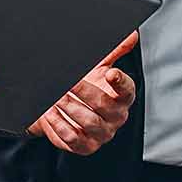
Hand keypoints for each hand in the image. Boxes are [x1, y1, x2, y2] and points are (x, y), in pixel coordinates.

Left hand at [31, 32, 137, 155]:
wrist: (62, 107)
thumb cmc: (85, 85)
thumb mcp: (98, 65)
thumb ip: (115, 51)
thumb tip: (132, 35)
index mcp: (122, 97)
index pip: (127, 90)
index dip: (120, 82)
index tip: (110, 73)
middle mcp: (116, 117)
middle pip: (103, 105)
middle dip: (82, 91)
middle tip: (67, 82)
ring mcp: (102, 134)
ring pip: (87, 121)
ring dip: (68, 107)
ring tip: (55, 96)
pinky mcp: (85, 146)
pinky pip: (72, 137)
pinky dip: (59, 124)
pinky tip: (50, 112)